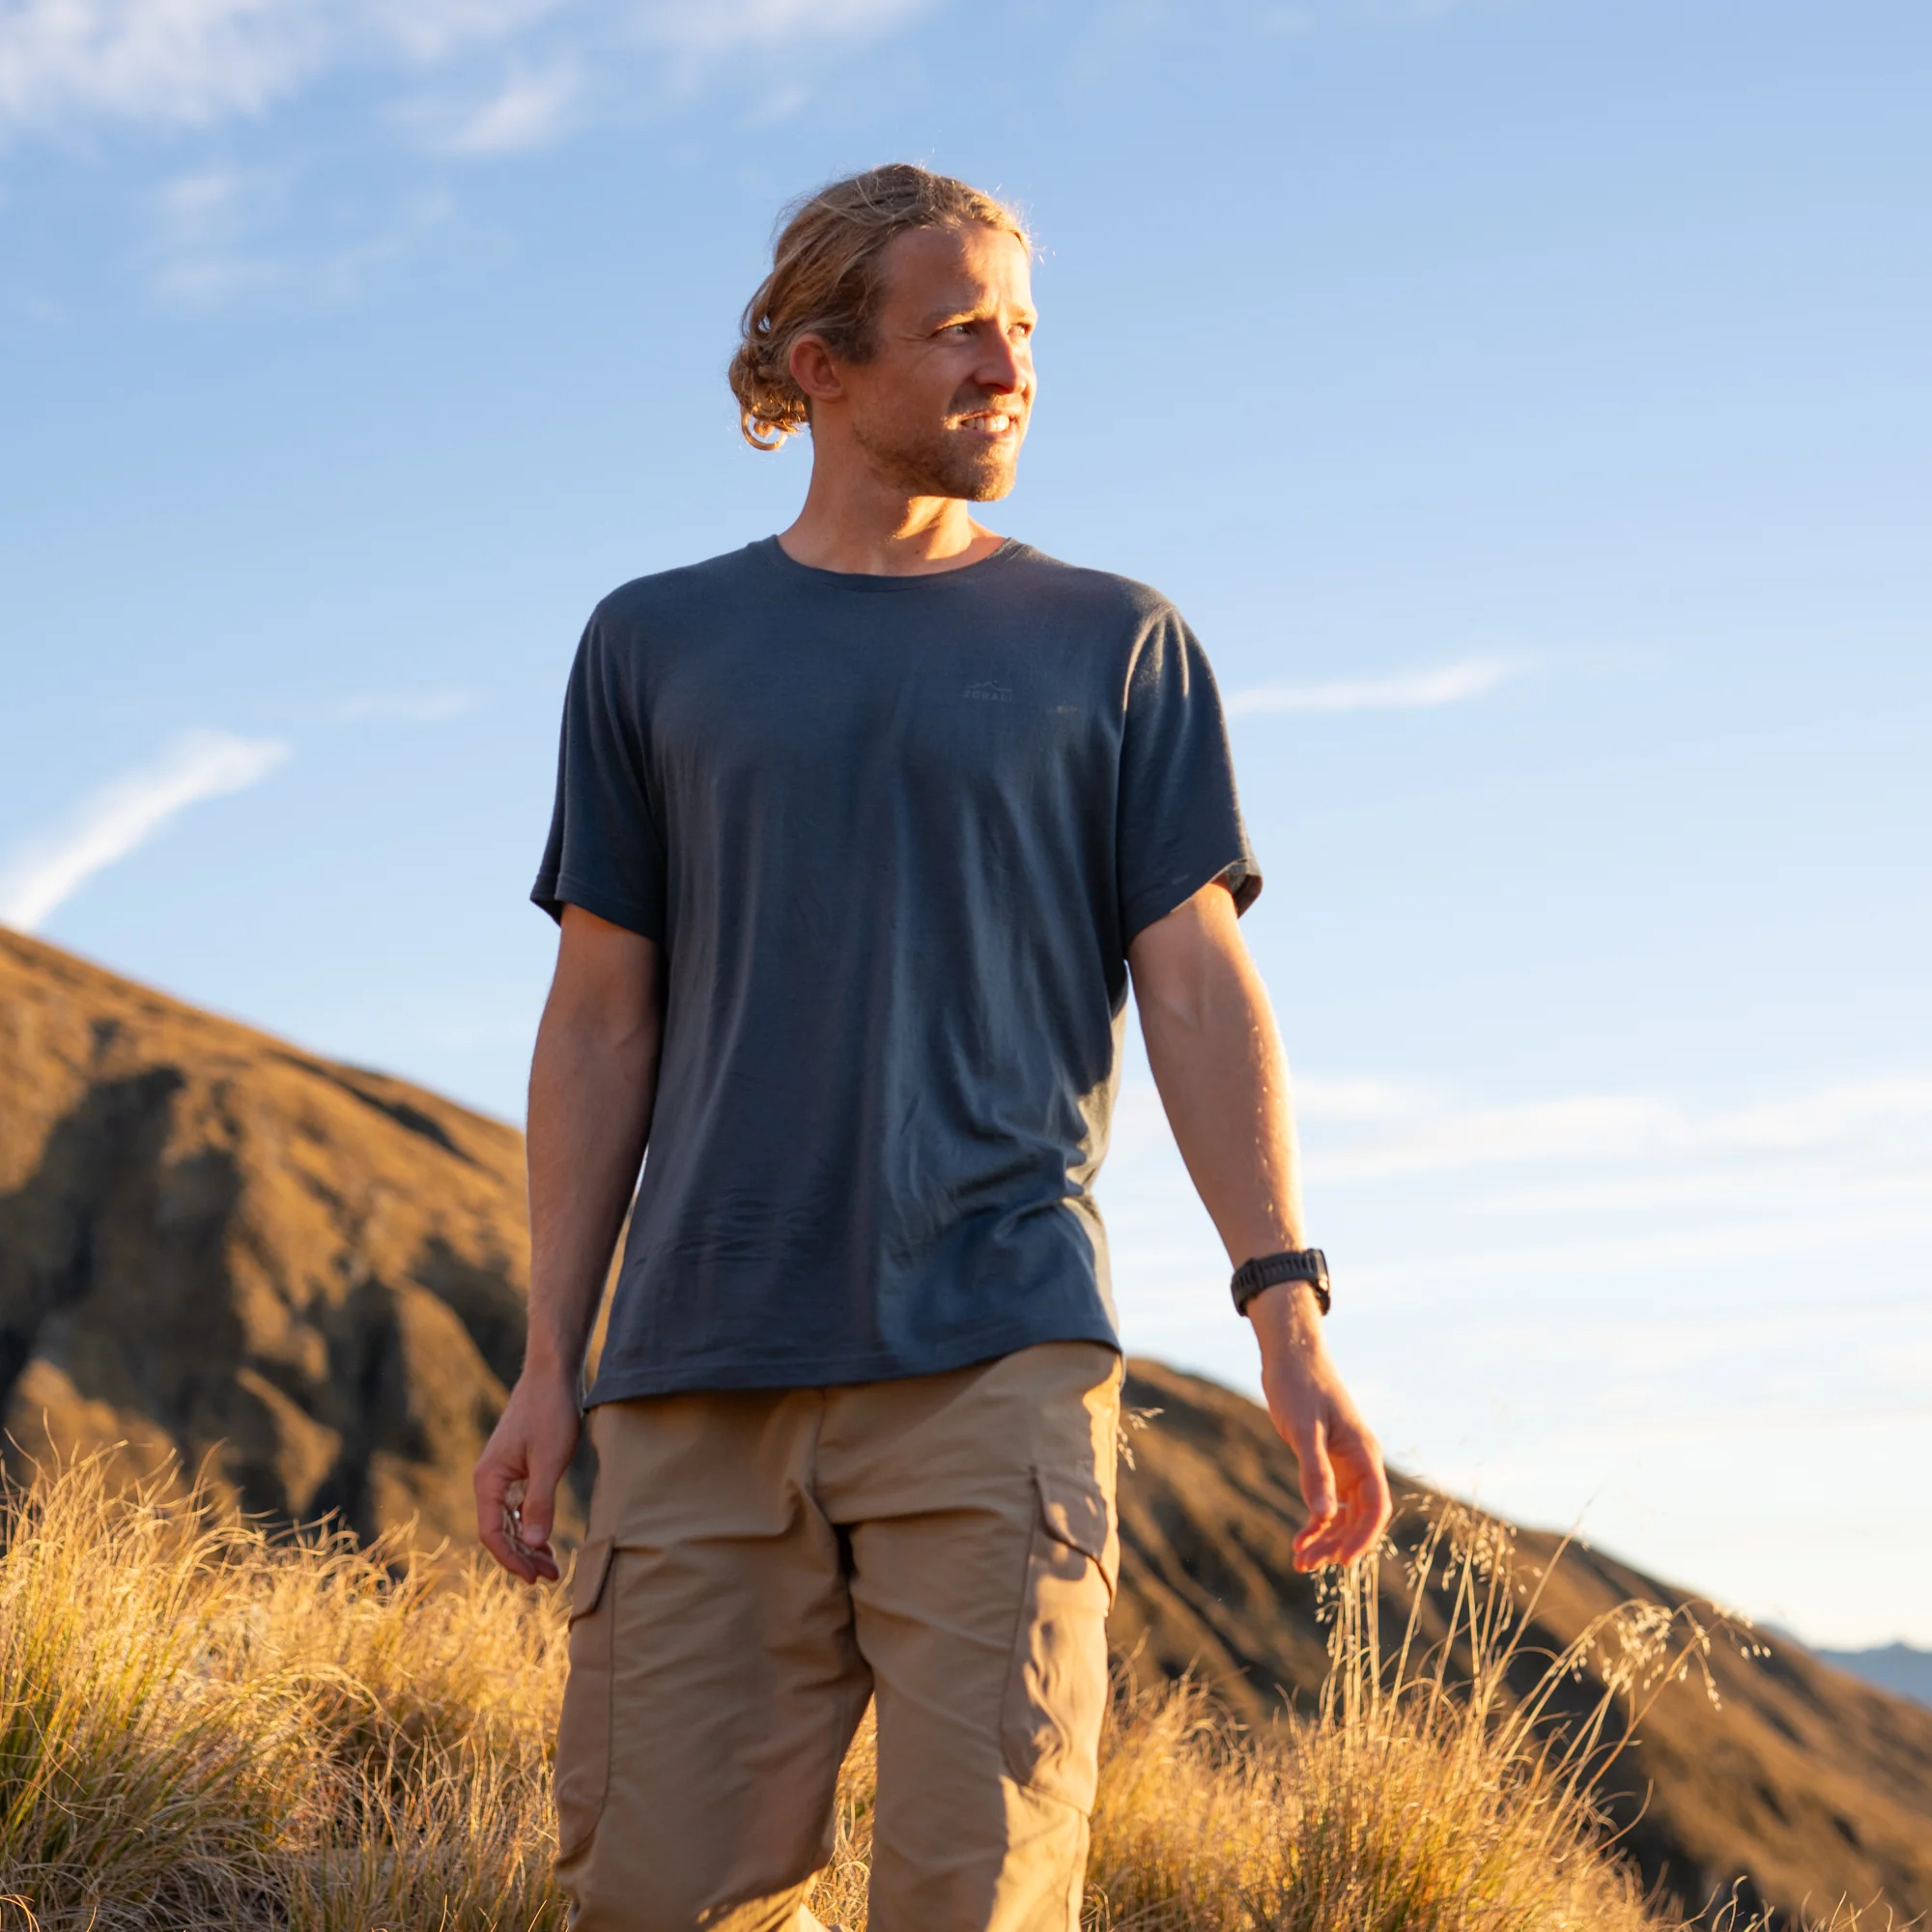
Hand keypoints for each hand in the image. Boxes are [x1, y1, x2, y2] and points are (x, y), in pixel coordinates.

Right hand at [473, 1364, 581, 1582]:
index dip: (512, 1560)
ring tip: (552, 1567)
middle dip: (523, 1557)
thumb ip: (540, 1503)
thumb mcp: (550, 1461)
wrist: (553, 1375)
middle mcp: (489, 1480)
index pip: (492, 1533)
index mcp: (488, 1480)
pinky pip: (518, 1507)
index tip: (534, 1579)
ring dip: (528, 1545)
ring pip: (509, 1521)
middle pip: (500, 1532)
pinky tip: (546, 1539)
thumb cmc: (550, 1413)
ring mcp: (503, 1474)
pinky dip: (530, 1525)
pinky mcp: (517, 1468)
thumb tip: (533, 1544)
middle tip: (551, 1578)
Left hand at [1247, 1282, 1391, 1570]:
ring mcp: (1344, 1464)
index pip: (1376, 1507)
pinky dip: (1315, 1522)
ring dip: (1325, 1539)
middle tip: (1307, 1565)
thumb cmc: (1300, 1385)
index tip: (1342, 1562)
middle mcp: (1359, 1463)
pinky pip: (1328, 1502)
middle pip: (1359, 1517)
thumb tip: (1325, 1517)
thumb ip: (1315, 1472)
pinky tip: (1299, 1541)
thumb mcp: (1304, 1429)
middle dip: (1337, 1544)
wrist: (1291, 1356)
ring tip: (1299, 1562)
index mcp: (1364, 1454)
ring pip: (1343, 1514)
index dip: (1363, 1537)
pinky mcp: (1326, 1463)